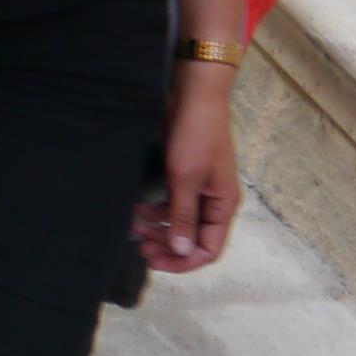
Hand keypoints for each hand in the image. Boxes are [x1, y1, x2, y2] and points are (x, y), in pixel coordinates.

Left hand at [135, 64, 238, 272]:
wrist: (194, 94)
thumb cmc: (195, 135)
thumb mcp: (186, 178)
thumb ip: (183, 215)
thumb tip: (183, 251)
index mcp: (223, 205)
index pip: (209, 249)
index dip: (184, 261)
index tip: (155, 262)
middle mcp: (214, 200)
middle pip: (193, 237)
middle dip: (168, 245)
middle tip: (140, 248)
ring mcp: (199, 187)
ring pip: (179, 220)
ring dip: (158, 226)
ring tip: (132, 226)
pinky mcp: (185, 174)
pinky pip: (172, 202)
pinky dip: (156, 209)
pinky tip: (137, 208)